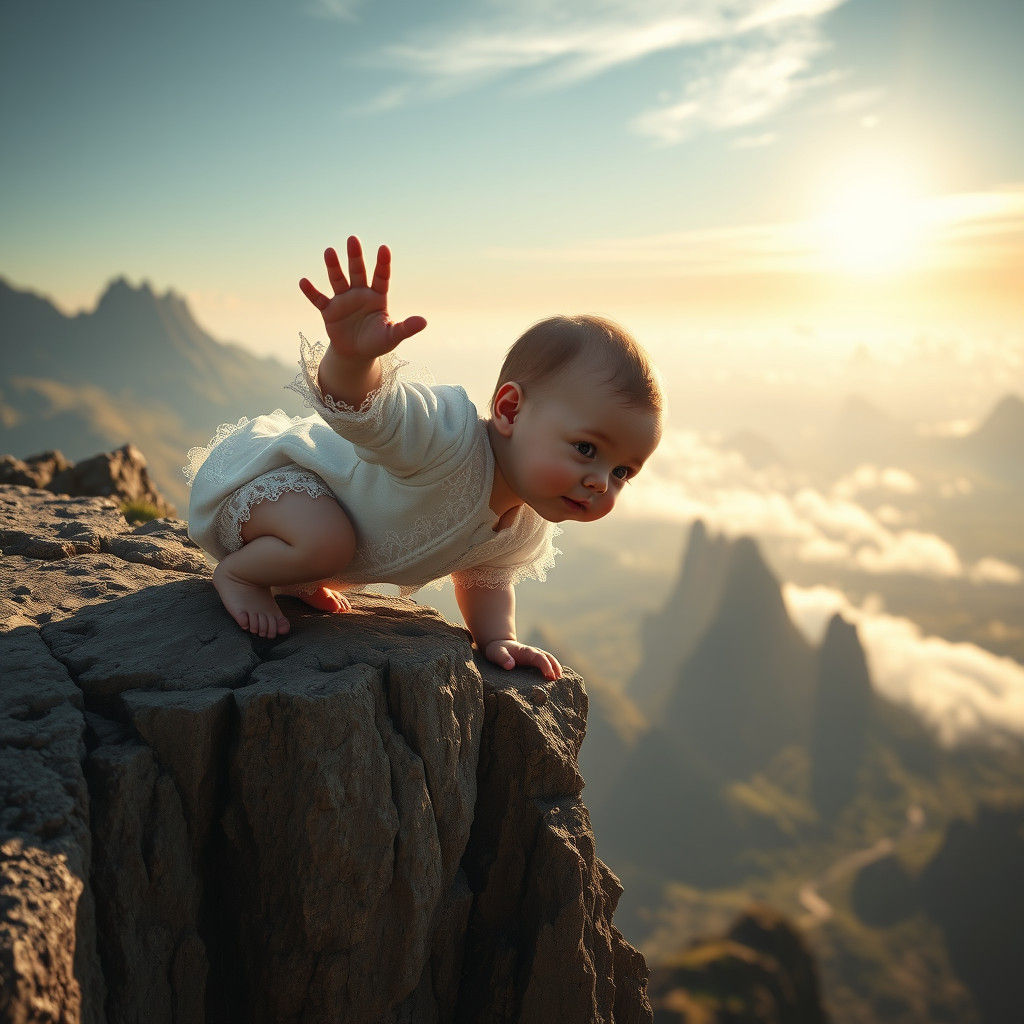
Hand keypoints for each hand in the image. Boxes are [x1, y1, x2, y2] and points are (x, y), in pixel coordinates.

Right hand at [299, 235, 425, 362]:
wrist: (356, 353)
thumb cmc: (377, 342)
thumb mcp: (392, 336)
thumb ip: (406, 328)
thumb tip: (424, 321)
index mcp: (377, 297)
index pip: (381, 277)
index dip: (383, 264)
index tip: (384, 248)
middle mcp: (360, 293)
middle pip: (357, 271)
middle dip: (355, 256)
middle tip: (353, 239)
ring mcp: (343, 300)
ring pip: (338, 280)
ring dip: (333, 266)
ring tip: (329, 251)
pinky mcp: (329, 311)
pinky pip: (319, 299)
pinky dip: (311, 291)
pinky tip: (303, 281)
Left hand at [484, 639, 562, 680]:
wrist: (499, 646)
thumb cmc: (497, 651)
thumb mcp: (496, 653)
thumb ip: (503, 658)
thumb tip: (511, 665)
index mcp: (526, 651)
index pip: (539, 657)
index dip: (546, 666)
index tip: (550, 675)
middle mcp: (534, 653)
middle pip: (548, 658)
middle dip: (555, 667)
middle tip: (559, 680)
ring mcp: (536, 656)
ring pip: (550, 660)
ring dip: (556, 669)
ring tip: (561, 682)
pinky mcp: (536, 662)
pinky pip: (548, 664)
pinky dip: (553, 670)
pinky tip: (556, 681)